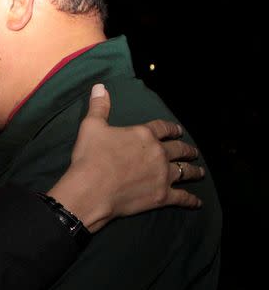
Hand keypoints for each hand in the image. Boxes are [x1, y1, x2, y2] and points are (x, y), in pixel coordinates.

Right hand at [49, 83, 203, 231]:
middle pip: (178, 149)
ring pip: (185, 171)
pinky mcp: (162, 196)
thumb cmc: (91, 157)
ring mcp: (163, 176)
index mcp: (144, 135)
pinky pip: (182, 197)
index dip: (171, 129)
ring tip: (199, 172)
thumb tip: (100, 86)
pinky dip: (191, 200)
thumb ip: (99, 106)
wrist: (92, 189)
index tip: (178, 131)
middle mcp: (158, 153)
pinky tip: (197, 202)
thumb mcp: (91, 127)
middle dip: (186, 150)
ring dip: (193, 171)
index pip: (163, 128)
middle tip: (192, 152)